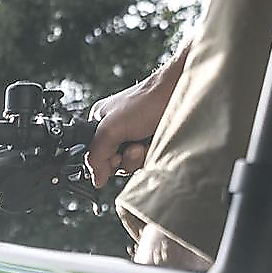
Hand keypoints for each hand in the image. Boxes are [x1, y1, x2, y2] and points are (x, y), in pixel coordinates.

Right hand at [86, 44, 189, 188]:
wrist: (178, 93)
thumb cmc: (146, 101)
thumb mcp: (110, 128)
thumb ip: (95, 155)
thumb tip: (95, 180)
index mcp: (101, 123)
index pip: (94, 155)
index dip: (103, 161)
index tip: (114, 157)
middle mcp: (117, 132)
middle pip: (113, 163)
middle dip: (123, 159)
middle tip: (133, 147)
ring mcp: (136, 138)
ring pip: (131, 165)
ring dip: (137, 159)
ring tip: (144, 143)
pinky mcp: (153, 144)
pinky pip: (147, 162)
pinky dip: (151, 156)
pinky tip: (154, 143)